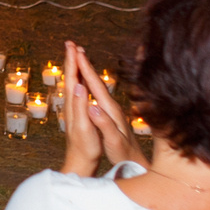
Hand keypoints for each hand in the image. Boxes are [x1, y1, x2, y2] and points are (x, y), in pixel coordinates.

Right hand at [61, 41, 141, 177]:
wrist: (136, 162)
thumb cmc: (124, 153)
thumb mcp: (113, 140)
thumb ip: (104, 124)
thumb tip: (92, 107)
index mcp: (111, 110)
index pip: (95, 85)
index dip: (85, 69)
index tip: (75, 53)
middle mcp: (112, 106)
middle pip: (96, 81)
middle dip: (84, 63)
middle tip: (73, 46)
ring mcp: (112, 110)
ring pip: (97, 86)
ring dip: (87, 71)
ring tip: (78, 58)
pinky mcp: (111, 114)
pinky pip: (98, 93)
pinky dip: (90, 83)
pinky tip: (88, 83)